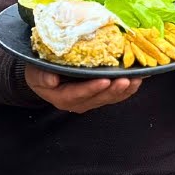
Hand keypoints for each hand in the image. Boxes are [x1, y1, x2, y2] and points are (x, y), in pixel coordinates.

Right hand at [24, 66, 141, 113]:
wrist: (45, 75)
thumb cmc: (41, 72)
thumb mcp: (36, 72)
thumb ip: (42, 76)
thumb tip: (51, 81)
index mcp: (63, 98)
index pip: (78, 94)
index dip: (91, 88)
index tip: (104, 80)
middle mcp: (80, 103)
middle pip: (99, 98)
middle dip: (113, 89)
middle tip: (125, 79)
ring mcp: (92, 100)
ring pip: (110, 97)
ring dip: (124, 89)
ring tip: (136, 79)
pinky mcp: (101, 95)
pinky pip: (116, 95)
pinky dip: (128, 88)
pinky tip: (138, 78)